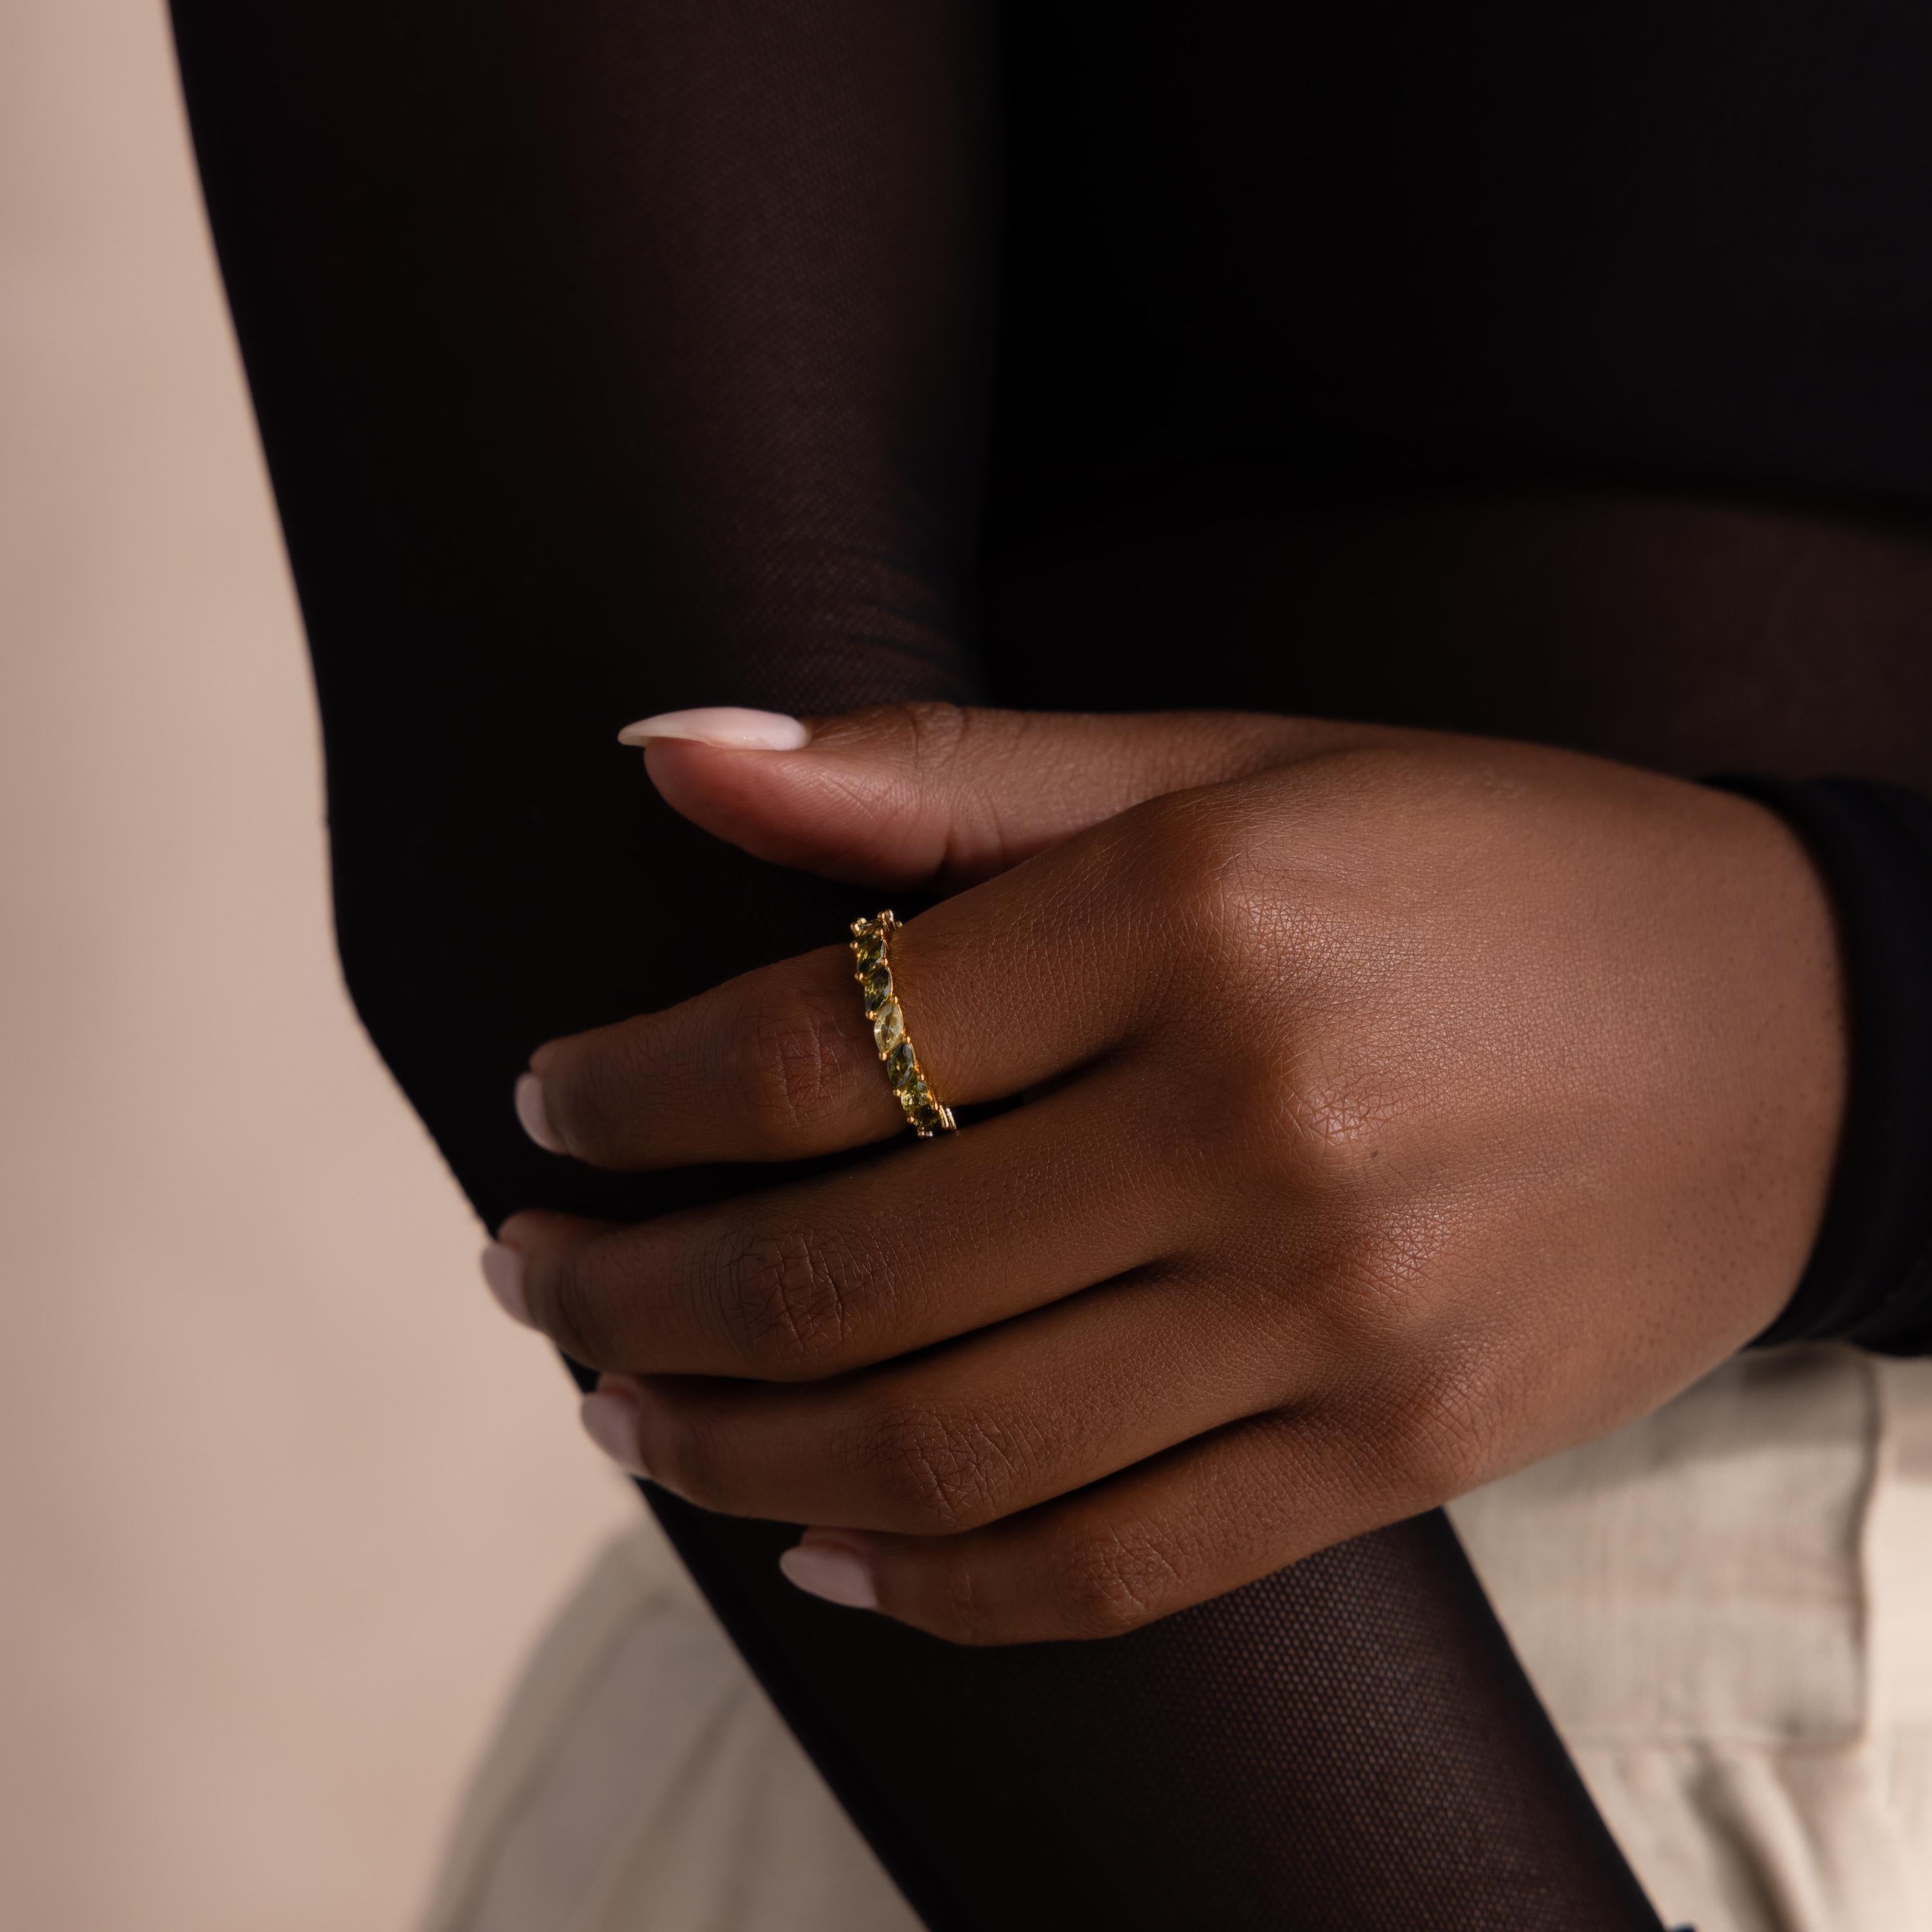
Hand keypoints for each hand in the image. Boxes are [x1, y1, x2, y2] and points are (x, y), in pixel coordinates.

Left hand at [487, 703, 1845, 1642]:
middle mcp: (1258, 1125)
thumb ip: (942, 774)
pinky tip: (818, 1544)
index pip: (814, 1041)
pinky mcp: (1397, 1452)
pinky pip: (1114, 1569)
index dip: (630, 1087)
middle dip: (629, 1294)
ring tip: (623, 1415)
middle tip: (527, 1281)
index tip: (548, 1101)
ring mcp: (1336, 1318)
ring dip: (731, 1448)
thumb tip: (667, 748)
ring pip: (948, 1444)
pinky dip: (933, 1583)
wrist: (1794, 1029)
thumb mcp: (1232, 763)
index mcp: (1198, 917)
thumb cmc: (1483, 866)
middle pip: (847, 1266)